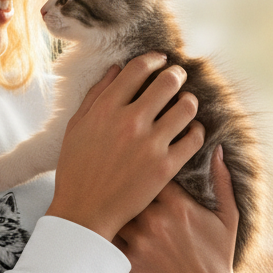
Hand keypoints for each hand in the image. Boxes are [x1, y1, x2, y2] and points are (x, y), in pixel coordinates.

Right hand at [46, 53, 204, 242]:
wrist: (84, 213)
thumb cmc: (76, 170)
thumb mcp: (76, 128)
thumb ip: (95, 96)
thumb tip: (117, 68)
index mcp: (106, 109)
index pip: (138, 68)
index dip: (153, 59)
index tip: (160, 60)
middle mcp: (130, 121)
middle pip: (168, 81)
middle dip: (176, 75)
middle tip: (178, 78)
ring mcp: (150, 144)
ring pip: (186, 107)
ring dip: (189, 101)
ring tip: (186, 104)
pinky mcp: (165, 167)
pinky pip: (194, 138)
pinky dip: (196, 131)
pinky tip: (190, 131)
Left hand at [114, 145, 239, 272]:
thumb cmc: (217, 255)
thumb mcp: (228, 216)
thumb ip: (222, 180)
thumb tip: (216, 148)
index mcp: (179, 205)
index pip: (151, 169)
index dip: (144, 165)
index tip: (141, 163)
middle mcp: (157, 220)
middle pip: (127, 187)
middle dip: (124, 182)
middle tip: (119, 175)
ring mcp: (141, 241)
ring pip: (114, 209)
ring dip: (113, 204)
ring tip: (109, 197)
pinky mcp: (129, 259)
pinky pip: (109, 235)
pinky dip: (106, 227)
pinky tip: (105, 220)